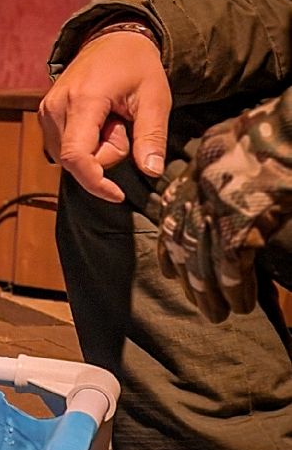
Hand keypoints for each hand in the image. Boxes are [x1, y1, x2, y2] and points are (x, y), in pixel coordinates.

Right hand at [38, 30, 171, 201]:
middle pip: (78, 159)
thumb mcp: (155, 98)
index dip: (95, 182)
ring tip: (110, 119)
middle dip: (107, 152)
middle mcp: (55, 107)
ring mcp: (45, 111)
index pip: (76, 156)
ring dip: (96, 148)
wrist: (112, 40)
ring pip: (69, 156)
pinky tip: (97, 121)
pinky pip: (63, 148)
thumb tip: (151, 172)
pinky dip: (84, 143)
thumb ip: (151, 136)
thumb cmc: (137, 67)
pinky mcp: (44, 115)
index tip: (117, 194)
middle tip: (124, 123)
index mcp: (83, 101)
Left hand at [149, 101, 291, 321]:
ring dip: (211, 293)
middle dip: (191, 280)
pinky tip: (241, 305)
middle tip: (198, 305)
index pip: (171, 219)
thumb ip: (215, 175)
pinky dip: (236, 289)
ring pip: (204, 260)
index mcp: (194, 176)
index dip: (170, 249)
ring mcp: (216, 211)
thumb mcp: (228, 149)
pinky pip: (232, 265)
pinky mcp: (240, 224)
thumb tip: (218, 199)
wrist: (282, 134)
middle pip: (185, 245)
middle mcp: (197, 195)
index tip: (169, 272)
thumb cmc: (265, 136)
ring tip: (217, 315)